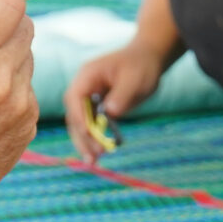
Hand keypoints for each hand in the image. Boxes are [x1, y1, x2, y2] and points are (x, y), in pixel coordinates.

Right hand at [63, 41, 168, 160]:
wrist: (148, 60)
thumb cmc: (141, 65)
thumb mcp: (135, 79)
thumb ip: (122, 95)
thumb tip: (109, 113)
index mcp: (87, 76)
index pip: (75, 98)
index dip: (79, 117)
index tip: (88, 134)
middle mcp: (83, 88)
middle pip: (74, 115)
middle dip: (81, 136)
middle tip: (92, 156)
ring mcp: (88, 99)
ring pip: (80, 124)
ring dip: (85, 143)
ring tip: (93, 162)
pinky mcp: (96, 108)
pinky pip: (91, 126)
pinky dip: (94, 140)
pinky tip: (98, 155)